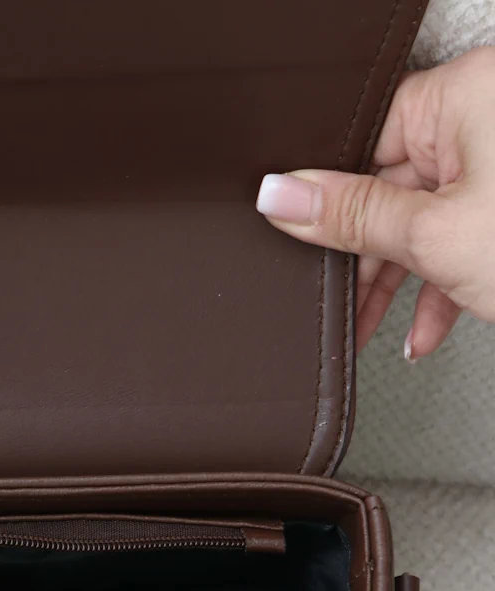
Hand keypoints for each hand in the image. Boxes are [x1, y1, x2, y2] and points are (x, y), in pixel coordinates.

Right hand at [254, 46, 494, 360]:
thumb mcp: (435, 237)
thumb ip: (350, 217)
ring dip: (401, 283)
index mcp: (466, 95)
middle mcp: (489, 115)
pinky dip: (443, 284)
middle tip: (339, 300)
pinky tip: (427, 329)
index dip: (325, 198)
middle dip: (367, 258)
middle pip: (393, 187)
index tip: (299, 240)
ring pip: (428, 220)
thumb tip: (280, 195)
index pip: (363, 141)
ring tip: (379, 330)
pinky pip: (465, 234)